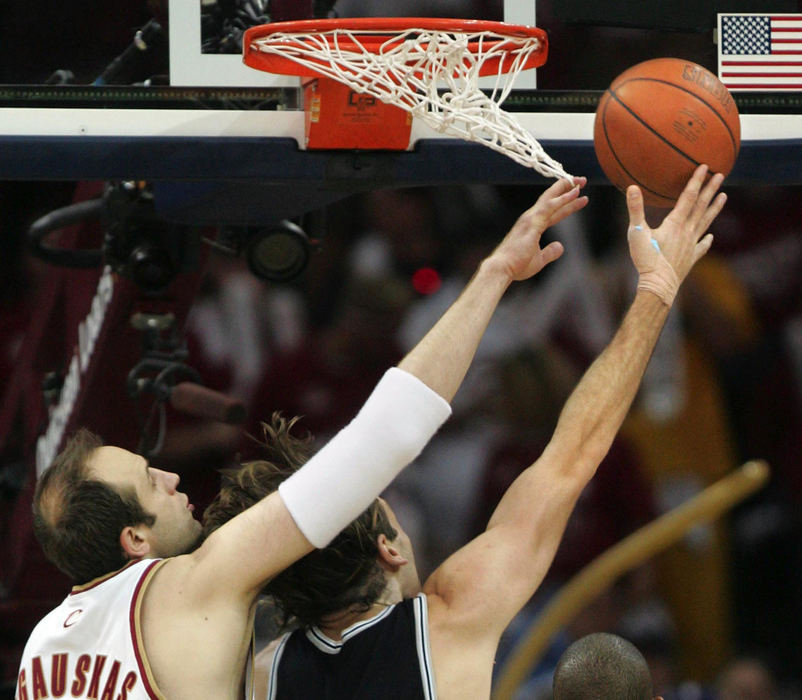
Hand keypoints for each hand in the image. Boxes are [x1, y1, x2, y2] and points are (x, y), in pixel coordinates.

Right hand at [487, 177, 587, 281]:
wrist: (502, 268)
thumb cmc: (516, 265)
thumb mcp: (539, 260)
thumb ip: (550, 252)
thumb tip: (560, 246)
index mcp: (533, 226)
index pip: (554, 211)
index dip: (567, 203)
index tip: (580, 196)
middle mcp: (531, 218)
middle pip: (552, 199)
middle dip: (567, 188)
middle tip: (582, 180)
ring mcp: (531, 219)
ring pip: (551, 199)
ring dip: (566, 188)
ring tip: (581, 181)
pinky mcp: (532, 223)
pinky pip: (550, 207)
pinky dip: (563, 199)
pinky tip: (574, 193)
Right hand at [627, 165, 725, 304]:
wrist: (659, 285)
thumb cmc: (646, 259)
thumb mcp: (636, 233)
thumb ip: (635, 209)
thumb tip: (632, 187)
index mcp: (676, 223)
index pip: (688, 197)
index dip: (696, 181)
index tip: (705, 167)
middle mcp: (688, 231)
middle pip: (701, 206)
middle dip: (711, 189)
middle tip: (720, 175)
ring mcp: (691, 245)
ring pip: (706, 222)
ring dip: (714, 208)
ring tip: (724, 196)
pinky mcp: (691, 258)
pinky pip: (702, 246)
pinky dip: (707, 240)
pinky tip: (711, 236)